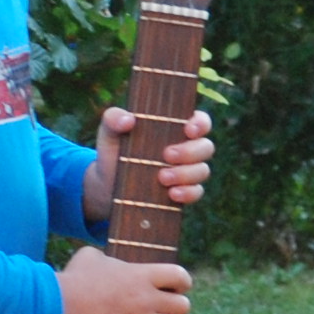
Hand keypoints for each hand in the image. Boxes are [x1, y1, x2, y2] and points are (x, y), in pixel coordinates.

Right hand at [58, 245, 190, 313]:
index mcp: (141, 275)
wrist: (58, 307)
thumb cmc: (72, 280)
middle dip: (177, 309)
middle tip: (165, 312)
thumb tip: (104, 259)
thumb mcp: (90, 257)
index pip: (181, 276)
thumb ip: (105, 257)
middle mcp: (147, 299)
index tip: (173, 288)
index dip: (181, 283)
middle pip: (184, 306)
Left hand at [84, 104, 213, 232]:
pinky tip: (172, 194)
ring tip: (162, 178)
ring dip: (185, 173)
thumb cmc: (114, 150)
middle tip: (166, 155)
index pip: (200, 121)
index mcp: (175, 127)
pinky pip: (196, 192)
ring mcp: (187, 172)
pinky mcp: (184, 192)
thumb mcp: (109, 132)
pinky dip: (187, 193)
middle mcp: (187, 148)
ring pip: (202, 170)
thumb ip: (113, 119)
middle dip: (189, 152)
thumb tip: (128, 119)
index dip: (200, 123)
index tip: (188, 129)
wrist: (107, 184)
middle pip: (206, 147)